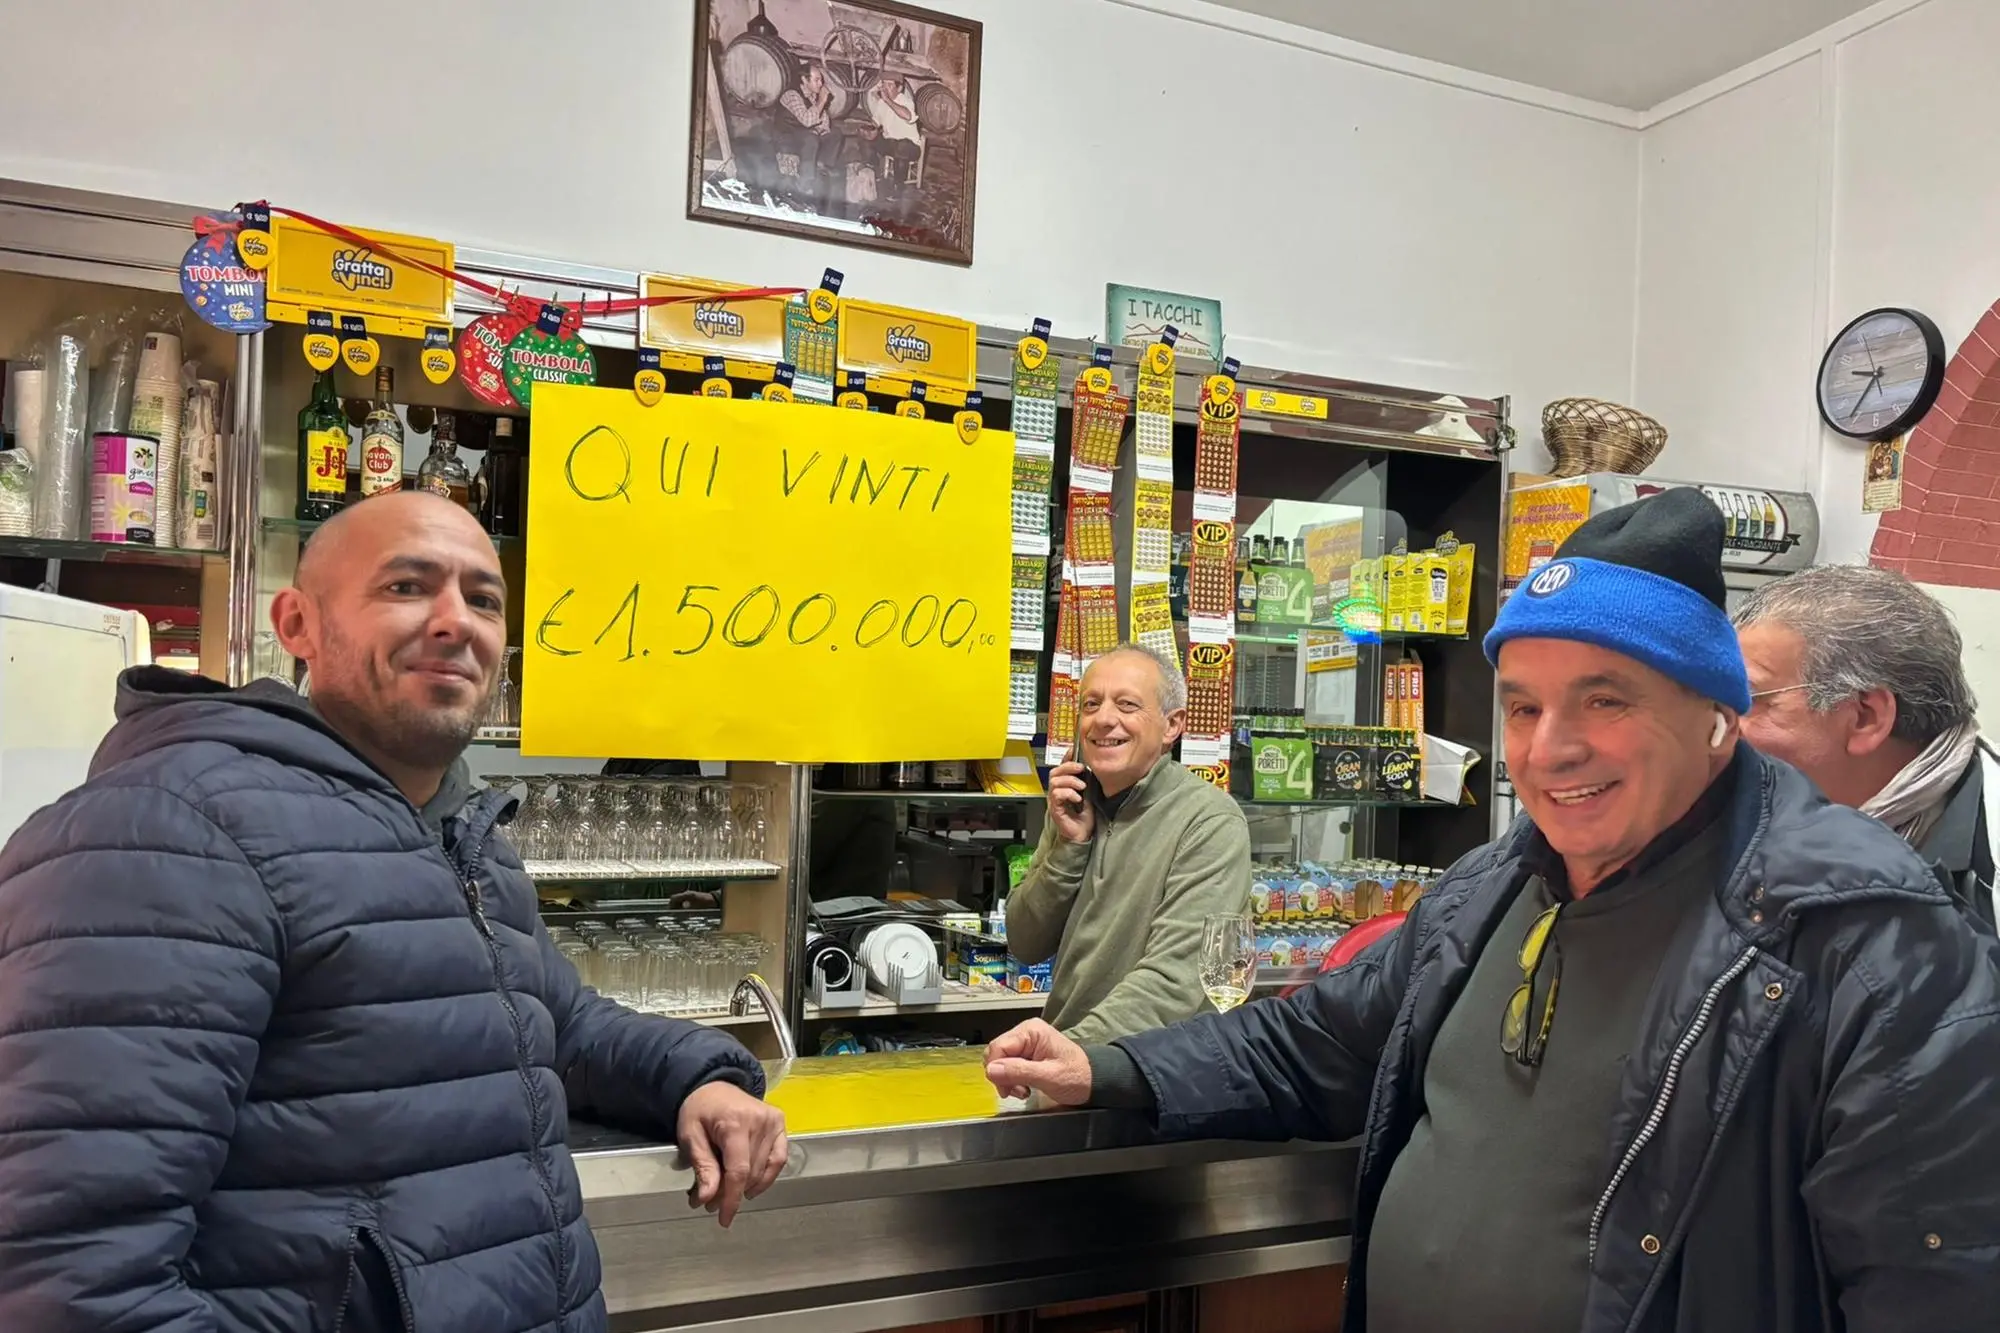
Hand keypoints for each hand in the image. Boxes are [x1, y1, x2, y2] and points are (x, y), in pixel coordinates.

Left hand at [677, 1081, 787, 1227]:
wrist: (711, 1086)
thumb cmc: (698, 1110)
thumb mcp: (690, 1137)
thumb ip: (702, 1167)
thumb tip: (707, 1198)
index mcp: (734, 1122)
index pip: (738, 1171)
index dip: (731, 1199)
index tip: (724, 1219)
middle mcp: (759, 1121)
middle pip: (750, 1173)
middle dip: (731, 1194)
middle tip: (711, 1203)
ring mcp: (773, 1121)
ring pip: (764, 1169)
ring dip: (746, 1188)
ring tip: (727, 1193)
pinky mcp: (780, 1123)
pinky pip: (779, 1158)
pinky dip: (767, 1176)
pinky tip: (752, 1187)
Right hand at [984, 1018, 1091, 1105]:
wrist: (1094, 1081)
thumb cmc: (1077, 1076)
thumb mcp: (1048, 1076)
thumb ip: (1019, 1071)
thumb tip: (991, 1070)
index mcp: (1031, 1031)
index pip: (998, 1047)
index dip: (996, 1069)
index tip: (1005, 1089)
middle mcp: (1026, 1033)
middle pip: (996, 1054)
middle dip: (1002, 1076)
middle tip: (1017, 1091)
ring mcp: (1026, 1043)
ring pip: (1001, 1061)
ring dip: (1007, 1079)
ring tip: (1024, 1091)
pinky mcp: (1027, 1054)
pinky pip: (1009, 1066)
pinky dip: (1013, 1079)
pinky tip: (1025, 1087)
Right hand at [1047, 762, 1095, 844]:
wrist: (1082, 835)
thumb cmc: (1084, 818)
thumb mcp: (1088, 795)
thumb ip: (1087, 782)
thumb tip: (1091, 767)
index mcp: (1064, 787)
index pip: (1061, 767)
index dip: (1066, 758)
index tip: (1074, 751)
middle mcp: (1057, 792)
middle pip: (1054, 772)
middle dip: (1068, 767)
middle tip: (1080, 769)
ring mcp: (1054, 800)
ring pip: (1055, 781)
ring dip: (1070, 781)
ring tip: (1081, 787)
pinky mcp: (1055, 809)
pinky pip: (1056, 794)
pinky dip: (1068, 793)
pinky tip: (1077, 798)